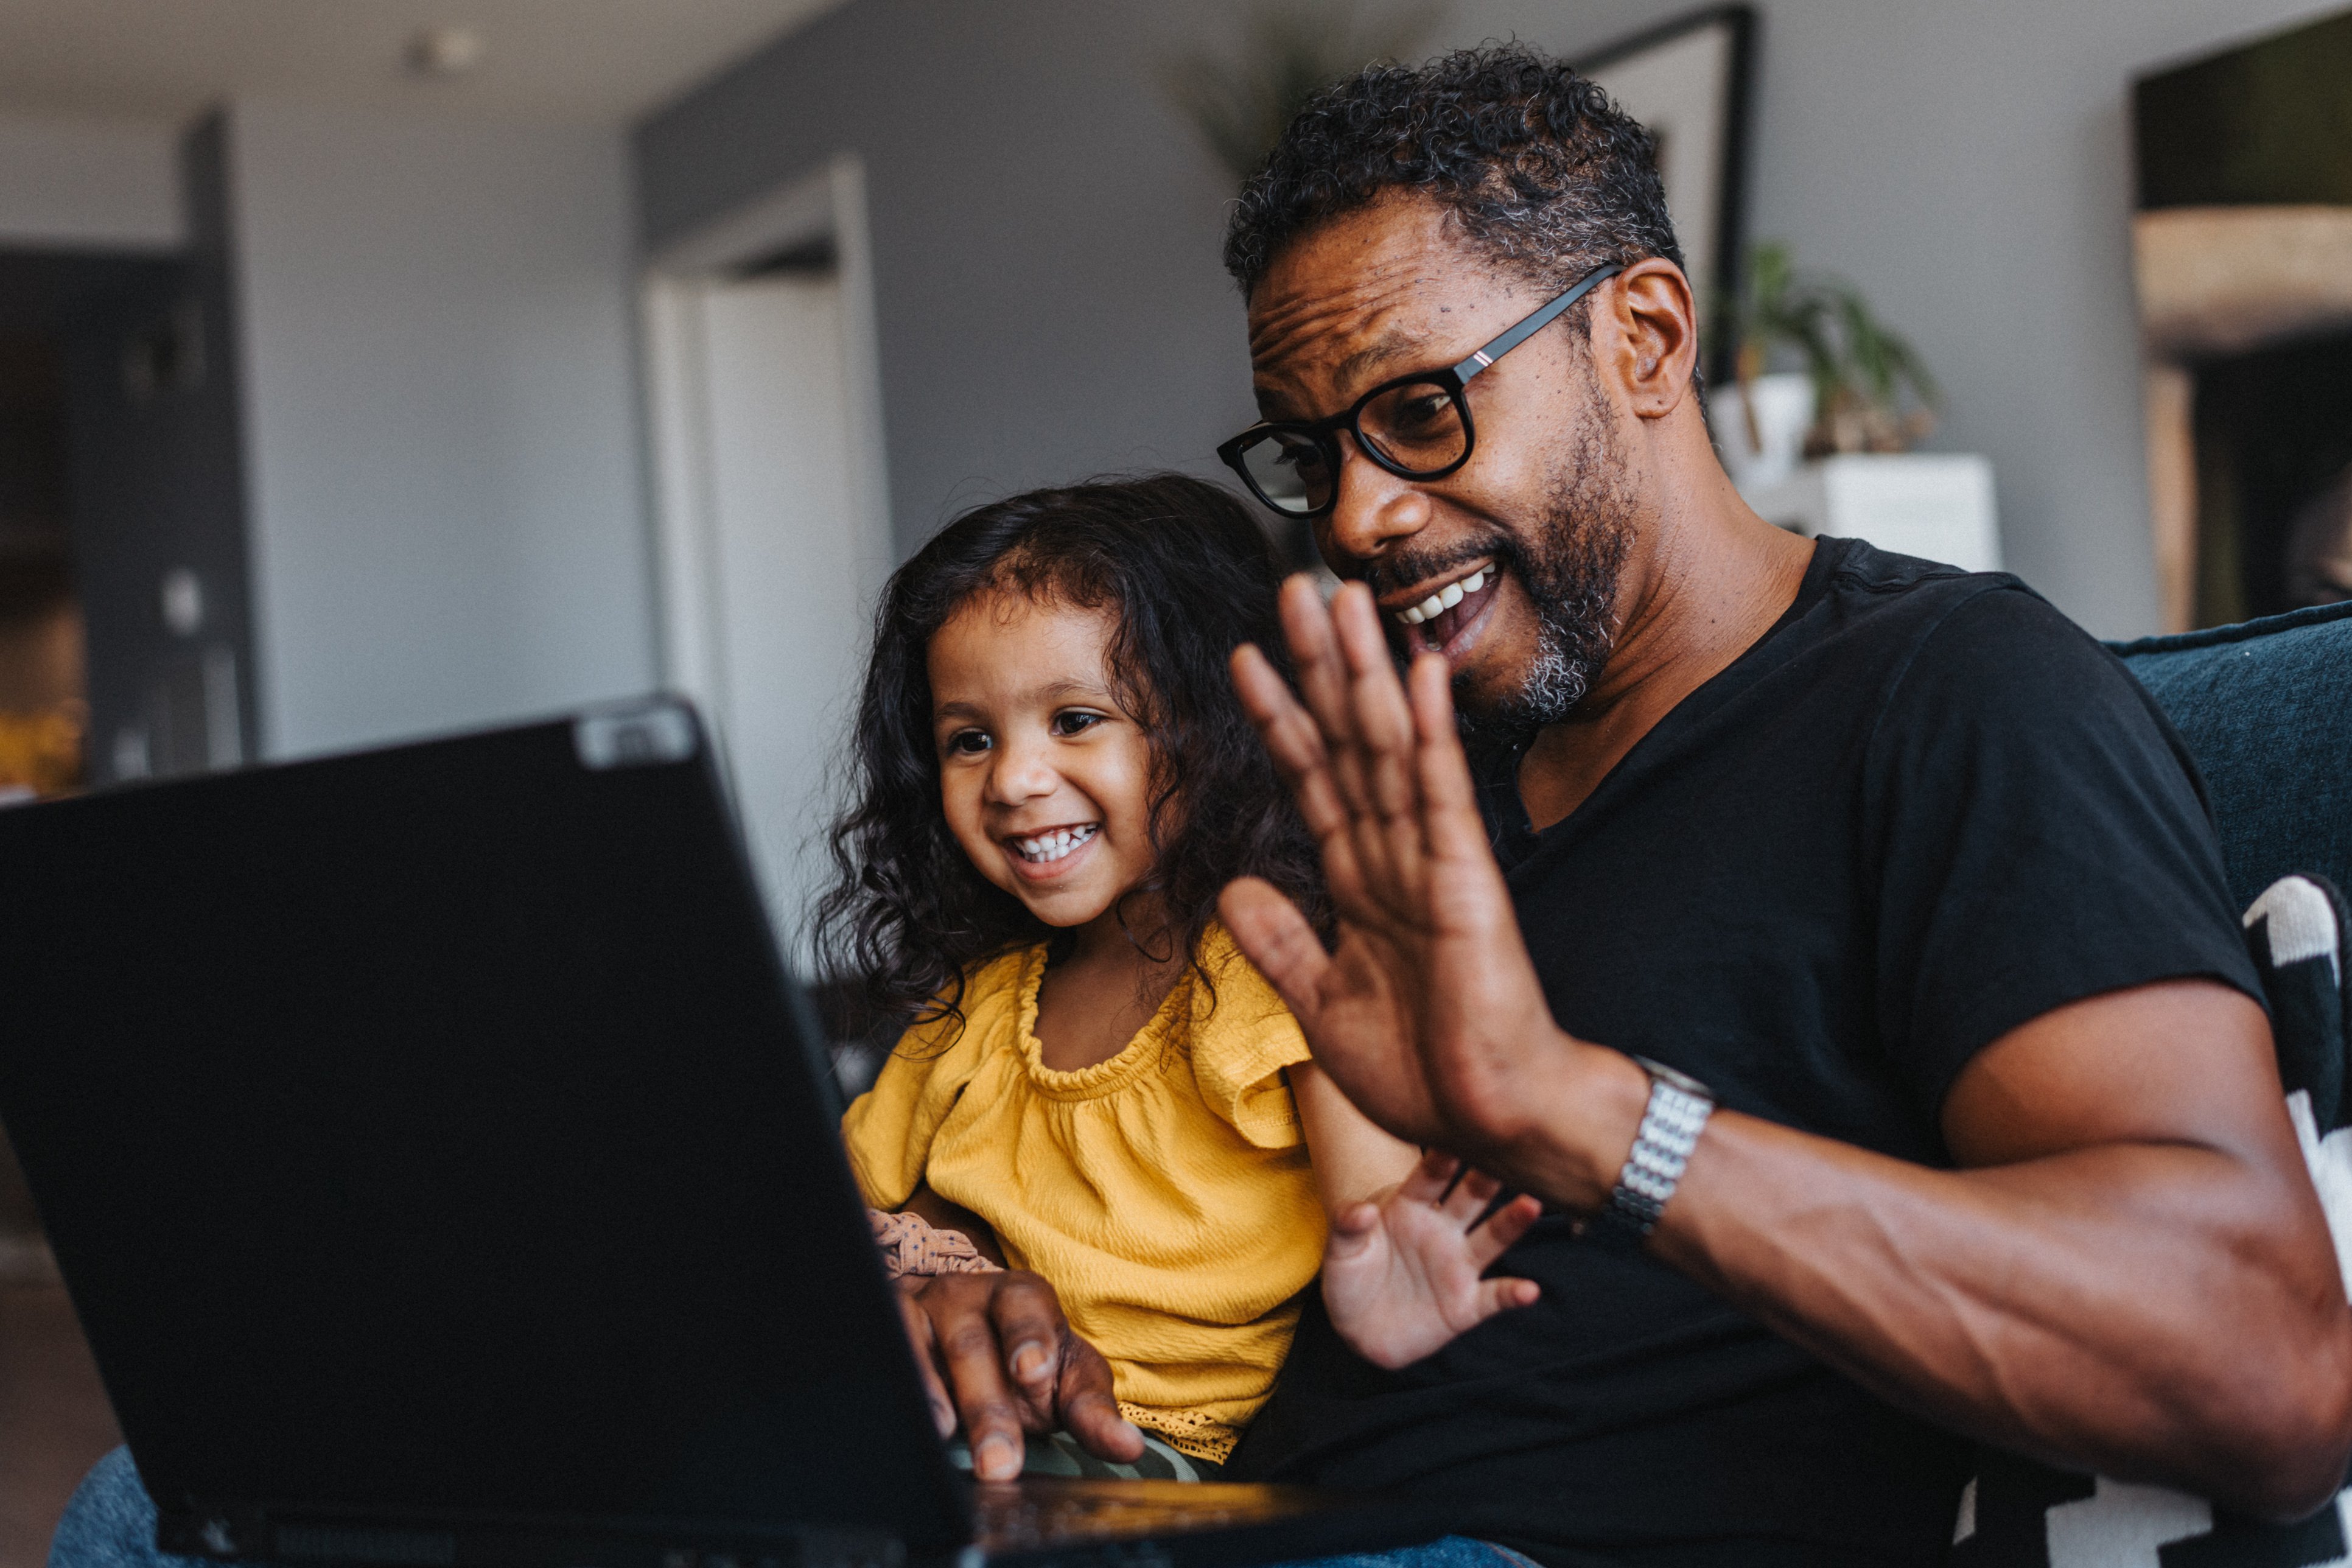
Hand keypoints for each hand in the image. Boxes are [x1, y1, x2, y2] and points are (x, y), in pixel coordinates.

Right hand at [894, 1269, 1144, 1479]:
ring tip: (962, 1455)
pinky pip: (891, 1355)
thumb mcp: (1065, 1378)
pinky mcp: (891, 1328)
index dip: (1031, 1338)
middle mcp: (971, 1295)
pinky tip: (924, 1427)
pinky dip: (909, 1392)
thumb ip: (1093, 1411)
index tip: (1033, 1373)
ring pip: (930, 1355)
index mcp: (1024, 1297)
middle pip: (976, 1347)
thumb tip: (1129, 1448)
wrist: (956, 1327)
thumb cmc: (1023, 1359)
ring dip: (946, 1408)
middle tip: (1002, 1464)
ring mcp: (925, 1310)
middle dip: (990, 1408)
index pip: (1029, 1310)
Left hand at [1219, 577, 1640, 1203]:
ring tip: (1344, 599)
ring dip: (1365, 671)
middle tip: (1294, 588)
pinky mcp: (1466, 877)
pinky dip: (1429, 730)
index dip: (1279, 718)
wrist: (1492, 1117)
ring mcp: (1432, 859)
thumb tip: (1234, 889)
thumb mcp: (1321, 1004)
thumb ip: (1279, 944)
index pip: (1312, 779)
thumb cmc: (1424, 1069)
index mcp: (1361, 883)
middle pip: (1347, 739)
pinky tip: (1418, 672)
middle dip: (1318, 665)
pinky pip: (1441, 790)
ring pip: (1389, 745)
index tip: (1246, 659)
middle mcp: (1394, 855)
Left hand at [1322, 1150, 1543, 1367]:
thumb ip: (1347, 1226)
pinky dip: (1512, 1294)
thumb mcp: (1339, 1251)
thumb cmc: (1349, 1277)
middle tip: (1508, 1152)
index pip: (1429, 1177)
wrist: (1356, 1329)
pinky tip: (1529, 1291)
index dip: (1441, 1159)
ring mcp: (1457, 1266)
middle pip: (1470, 1198)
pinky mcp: (1465, 1305)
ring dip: (1511, 1222)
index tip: (1455, 1137)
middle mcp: (1441, 1230)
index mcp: (1410, 1207)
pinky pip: (1494, 1297)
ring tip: (1531, 1204)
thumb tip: (1362, 1208)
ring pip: (1491, 1238)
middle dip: (1486, 1177)